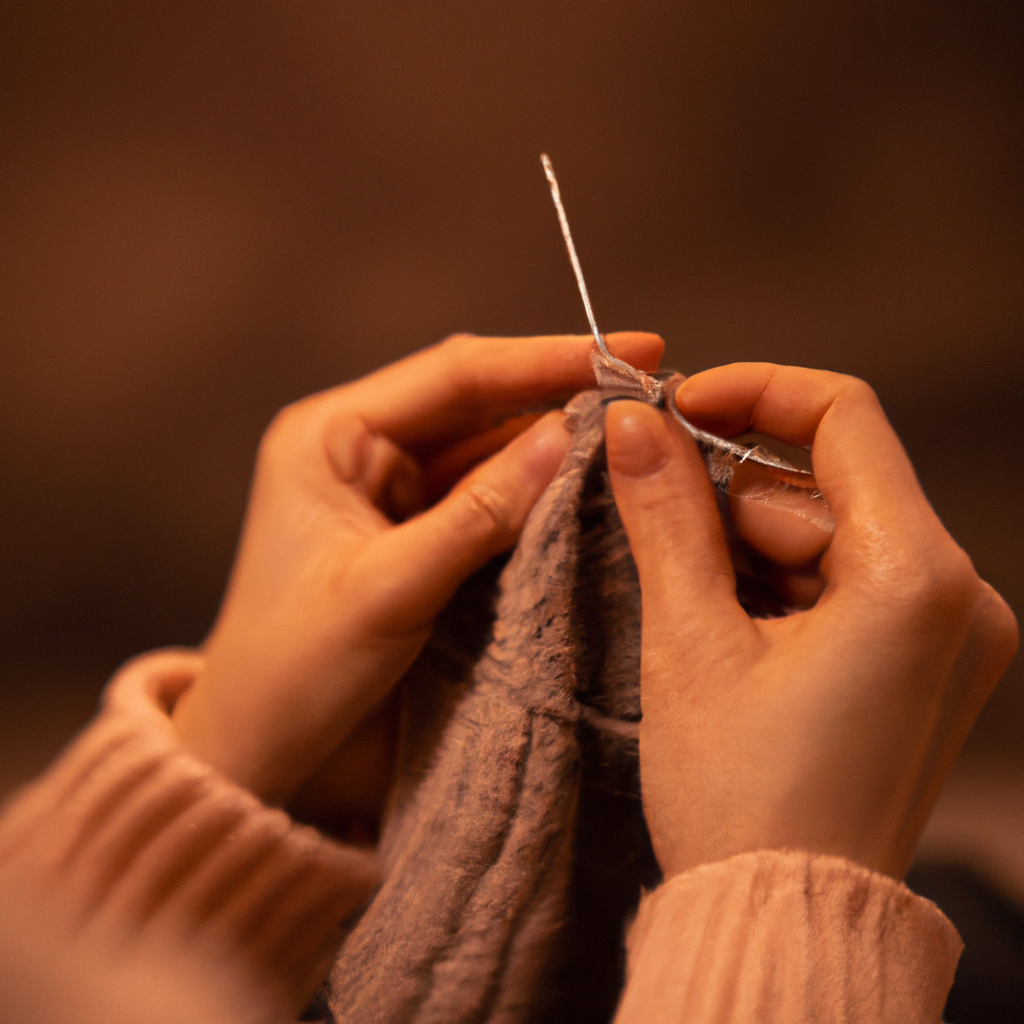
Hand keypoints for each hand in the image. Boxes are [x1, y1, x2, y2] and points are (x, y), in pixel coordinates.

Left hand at [172, 332, 662, 808]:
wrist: (262, 752)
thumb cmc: (295, 669)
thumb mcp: (391, 586)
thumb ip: (480, 511)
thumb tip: (566, 437)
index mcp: (329, 437)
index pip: (453, 376)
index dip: (544, 359)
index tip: (626, 352)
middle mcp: (360, 450)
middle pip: (475, 403)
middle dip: (556, 394)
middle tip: (643, 387)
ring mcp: (390, 493)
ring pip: (487, 450)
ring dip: (552, 444)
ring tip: (632, 432)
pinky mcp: (415, 534)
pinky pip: (486, 498)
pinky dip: (535, 493)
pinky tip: (587, 484)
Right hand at [605, 363, 1017, 879]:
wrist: (786, 920)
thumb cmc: (745, 801)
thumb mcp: (690, 642)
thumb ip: (664, 514)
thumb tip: (634, 426)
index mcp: (916, 580)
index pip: (843, 417)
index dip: (752, 393)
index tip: (677, 408)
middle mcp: (958, 598)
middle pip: (823, 486)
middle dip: (731, 504)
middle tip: (662, 550)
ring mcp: (948, 635)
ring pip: (826, 536)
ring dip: (748, 555)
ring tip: (702, 629)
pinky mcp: (924, 664)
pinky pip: (844, 583)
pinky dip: (779, 591)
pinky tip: (734, 644)